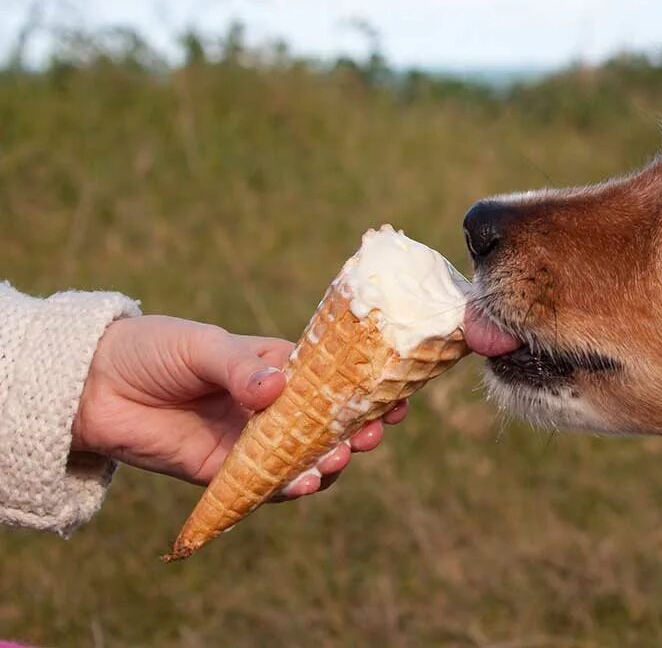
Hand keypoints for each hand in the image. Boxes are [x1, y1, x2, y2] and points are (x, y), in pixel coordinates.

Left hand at [72, 315, 407, 497]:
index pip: (332, 379)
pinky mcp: (226, 473)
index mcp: (274, 367)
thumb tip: (277, 387)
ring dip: (328, 461)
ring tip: (340, 457)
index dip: (365, 388)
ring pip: (304, 457)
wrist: (92, 387)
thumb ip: (239, 366)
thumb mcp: (201, 346)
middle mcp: (270, 407)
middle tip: (373, 432)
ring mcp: (251, 441)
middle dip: (356, 429)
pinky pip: (266, 485)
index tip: (397, 395)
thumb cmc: (152, 350)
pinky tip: (305, 482)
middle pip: (327, 423)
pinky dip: (290, 487)